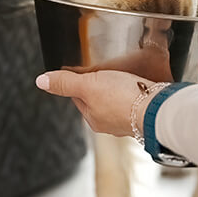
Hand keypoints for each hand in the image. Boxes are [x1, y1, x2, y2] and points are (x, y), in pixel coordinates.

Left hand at [35, 70, 156, 136]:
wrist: (156, 108)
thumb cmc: (123, 99)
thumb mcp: (88, 85)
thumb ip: (66, 83)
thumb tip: (41, 81)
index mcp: (93, 119)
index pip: (79, 99)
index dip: (80, 84)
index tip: (84, 73)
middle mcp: (109, 123)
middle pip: (98, 100)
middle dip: (101, 87)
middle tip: (106, 73)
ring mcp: (128, 120)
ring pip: (117, 102)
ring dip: (119, 91)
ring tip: (124, 79)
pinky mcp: (144, 114)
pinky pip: (135, 102)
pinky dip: (135, 95)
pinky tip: (139, 87)